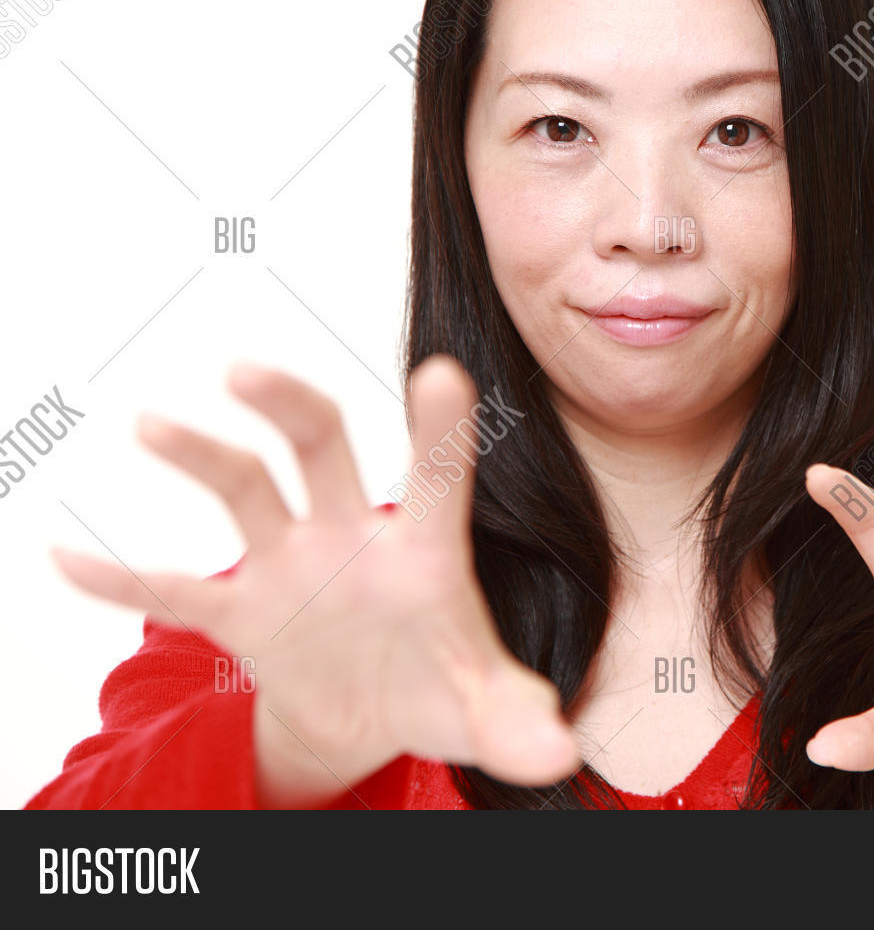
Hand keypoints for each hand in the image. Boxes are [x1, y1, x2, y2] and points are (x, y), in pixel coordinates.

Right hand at [53, 355, 579, 805]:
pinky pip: (174, 590)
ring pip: (245, 489)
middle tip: (245, 371)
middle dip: (288, 403)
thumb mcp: (485, 710)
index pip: (439, 478)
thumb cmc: (442, 690)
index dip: (441, 430)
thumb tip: (557, 752)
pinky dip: (120, 579)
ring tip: (154, 423)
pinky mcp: (241, 608)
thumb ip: (519, 723)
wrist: (374, 717)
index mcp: (427, 551)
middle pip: (320, 446)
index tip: (443, 372)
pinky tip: (66, 559)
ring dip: (201, 456)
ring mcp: (291, 564)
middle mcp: (353, 537)